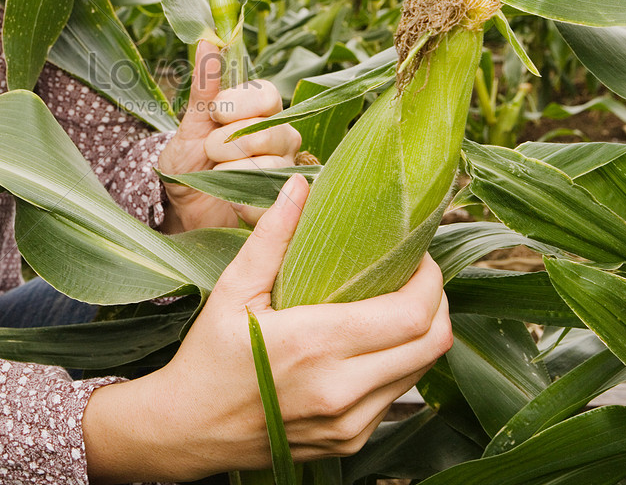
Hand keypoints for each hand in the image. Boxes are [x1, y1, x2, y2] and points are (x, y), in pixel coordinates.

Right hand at [83, 176, 452, 482]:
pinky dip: (398, 364)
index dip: (430, 279)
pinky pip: (396, 396)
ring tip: (396, 304)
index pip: (412, 314)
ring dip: (420, 334)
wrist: (188, 431)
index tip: (417, 255)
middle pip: (432, 343)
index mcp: (314, 344)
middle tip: (416, 276)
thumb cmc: (208, 357)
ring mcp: (349, 423)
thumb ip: (272, 237)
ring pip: (420, 372)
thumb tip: (300, 185)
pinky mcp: (350, 441)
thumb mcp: (232, 291)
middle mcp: (340, 390)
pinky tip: (373, 343)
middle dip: (437, 302)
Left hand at [158, 40, 301, 231]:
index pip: (268, 95)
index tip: (215, 114)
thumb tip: (207, 42)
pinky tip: (230, 199)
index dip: (239, 105)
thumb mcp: (190, 124)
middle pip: (272, 131)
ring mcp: (286, 170)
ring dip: (232, 173)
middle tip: (209, 151)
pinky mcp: (281, 203)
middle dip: (230, 143)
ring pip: (270, 166)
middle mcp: (281, 136)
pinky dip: (242, 201)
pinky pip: (270, 200)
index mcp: (261, 110)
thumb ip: (204, 87)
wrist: (182, 206)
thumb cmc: (188, 160)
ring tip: (217, 176)